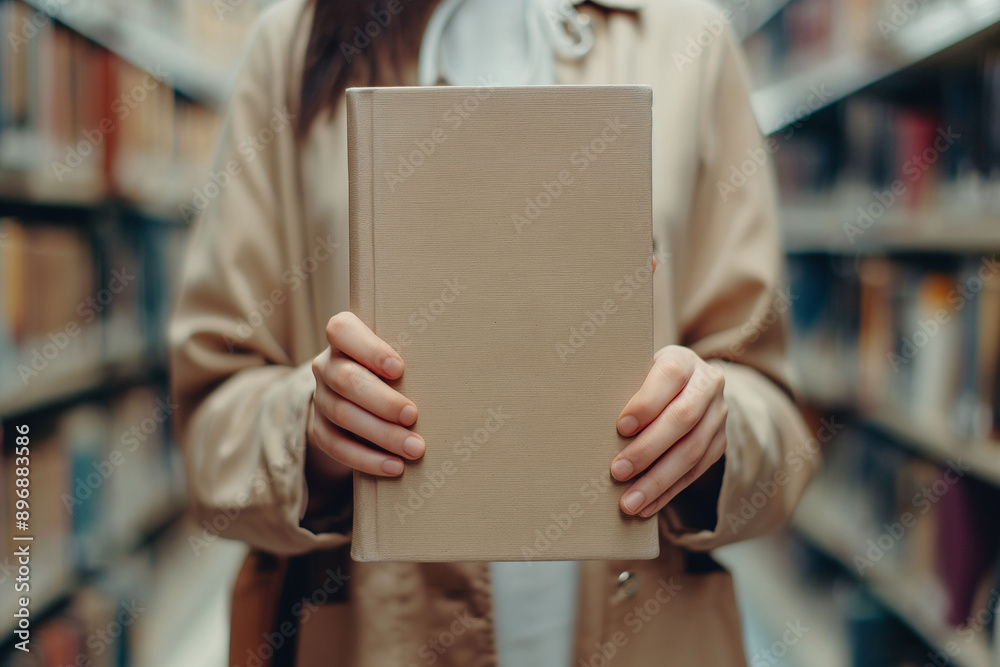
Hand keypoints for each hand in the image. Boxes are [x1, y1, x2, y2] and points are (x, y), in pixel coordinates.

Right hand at [307, 312, 424, 479]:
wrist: (363, 400)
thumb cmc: (394, 370)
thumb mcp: (398, 356)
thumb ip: (410, 358)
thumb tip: (454, 376)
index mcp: (343, 336)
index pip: (342, 331)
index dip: (369, 350)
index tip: (399, 369)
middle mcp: (326, 364)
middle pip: (346, 380)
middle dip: (382, 401)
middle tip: (412, 416)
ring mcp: (320, 397)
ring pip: (343, 415)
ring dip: (382, 434)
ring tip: (414, 449)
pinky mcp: (319, 428)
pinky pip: (337, 446)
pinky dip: (367, 459)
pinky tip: (394, 466)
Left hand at [611, 345, 727, 517]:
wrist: (686, 385)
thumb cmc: (644, 380)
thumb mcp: (635, 370)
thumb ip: (622, 386)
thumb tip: (587, 423)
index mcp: (683, 360)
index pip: (669, 377)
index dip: (646, 403)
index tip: (621, 427)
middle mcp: (708, 385)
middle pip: (682, 419)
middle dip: (648, 449)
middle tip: (618, 471)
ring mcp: (718, 416)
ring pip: (692, 451)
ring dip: (658, 481)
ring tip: (629, 502)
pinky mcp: (719, 443)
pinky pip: (696, 472)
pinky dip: (669, 492)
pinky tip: (646, 507)